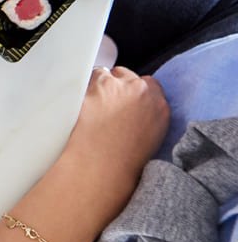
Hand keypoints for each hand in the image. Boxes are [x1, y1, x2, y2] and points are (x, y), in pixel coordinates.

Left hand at [57, 66, 168, 214]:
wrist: (102, 167)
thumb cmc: (122, 161)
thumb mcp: (149, 137)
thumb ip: (146, 114)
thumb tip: (134, 106)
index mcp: (160, 108)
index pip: (149, 83)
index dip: (133, 90)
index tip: (124, 99)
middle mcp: (142, 92)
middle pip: (126, 74)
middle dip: (115, 85)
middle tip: (104, 105)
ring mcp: (119, 87)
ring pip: (104, 73)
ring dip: (96, 86)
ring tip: (90, 108)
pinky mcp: (97, 84)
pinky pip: (86, 76)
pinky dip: (81, 88)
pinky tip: (80, 105)